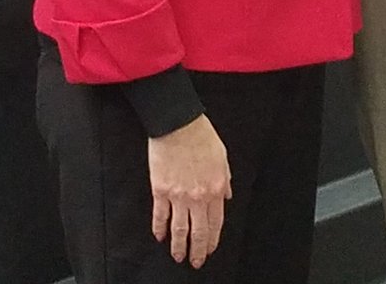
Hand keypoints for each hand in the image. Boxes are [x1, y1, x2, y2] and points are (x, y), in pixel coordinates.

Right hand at [148, 114, 231, 267]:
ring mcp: (178, 195)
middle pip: (198, 232)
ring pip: (179, 229)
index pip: (215, 224)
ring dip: (178, 246)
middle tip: (195, 262)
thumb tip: (226, 197)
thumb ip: (225, 180)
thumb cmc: (200, 136)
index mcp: (215, 189)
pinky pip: (160, 215)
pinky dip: (159, 228)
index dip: (212, 240)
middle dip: (197, 251)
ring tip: (178, 256)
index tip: (209, 249)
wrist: (177, 123)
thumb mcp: (222, 157)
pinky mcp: (160, 190)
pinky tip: (159, 236)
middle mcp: (198, 197)